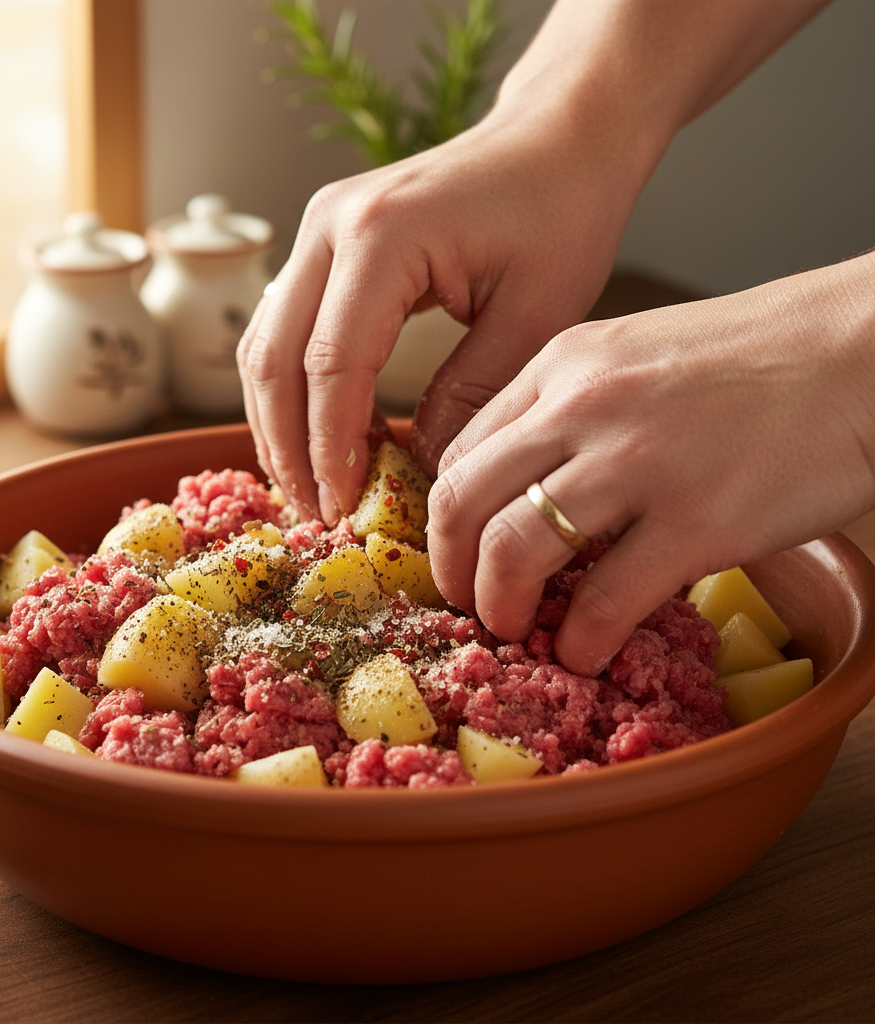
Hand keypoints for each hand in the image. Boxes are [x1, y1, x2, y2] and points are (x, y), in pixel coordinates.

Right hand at [237, 97, 646, 523]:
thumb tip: (419, 469)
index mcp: (382, 236)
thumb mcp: (535, 316)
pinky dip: (291, 389)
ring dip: (277, 424)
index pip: (331, 366)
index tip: (342, 510)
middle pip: (273, 358)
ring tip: (309, 487)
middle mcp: (329, 225)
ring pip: (263, 346)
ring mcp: (316, 229)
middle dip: (288, 448)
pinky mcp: (322, 244)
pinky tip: (318, 435)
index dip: (330, 449)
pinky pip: (283, 328)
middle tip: (316, 514)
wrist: (556, 140)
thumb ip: (471, 395)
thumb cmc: (560, 213)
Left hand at [427, 256, 874, 675]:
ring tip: (515, 631)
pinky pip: (603, 602)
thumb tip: (528, 487)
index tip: (460, 552)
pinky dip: (579, 641)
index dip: (447, 517)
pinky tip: (585, 652)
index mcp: (562, 365)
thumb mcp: (635, 356)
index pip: (459, 451)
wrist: (863, 351)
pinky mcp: (698, 520)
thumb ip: (571, 411)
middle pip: (461, 502)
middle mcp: (583, 408)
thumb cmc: (755, 358)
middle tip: (467, 601)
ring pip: (513, 551)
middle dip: (450, 568)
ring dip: (499, 608)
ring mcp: (638, 464)